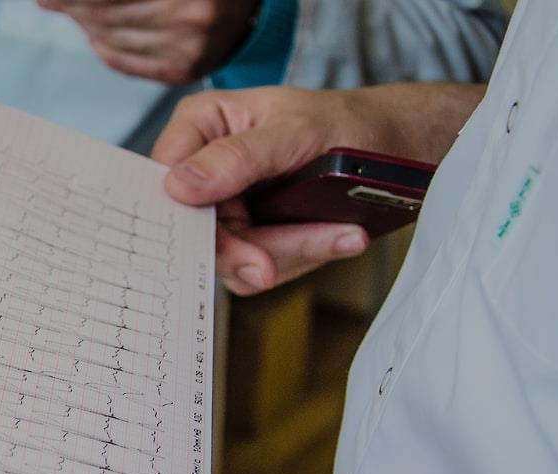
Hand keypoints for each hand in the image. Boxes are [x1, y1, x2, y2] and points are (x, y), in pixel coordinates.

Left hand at [37, 0, 259, 83]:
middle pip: (104, 13)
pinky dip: (104, 47)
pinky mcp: (182, 72)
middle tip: (52, 0)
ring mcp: (189, 47)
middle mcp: (191, 14)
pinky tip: (100, 33)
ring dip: (85, 23)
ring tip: (81, 11)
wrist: (245, 5)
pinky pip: (122, 62)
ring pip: (109, 38)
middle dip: (73, 5)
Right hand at [153, 84, 482, 293]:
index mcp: (199, 126)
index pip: (166, 184)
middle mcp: (202, 167)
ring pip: (231, 258)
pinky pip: (258, 268)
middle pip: (200, 231)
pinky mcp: (248, 236)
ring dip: (291, 253)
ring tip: (345, 235)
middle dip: (256, 247)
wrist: (391, 145)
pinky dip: (302, 257)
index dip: (191, 220)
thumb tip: (179, 187)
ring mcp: (224, 207)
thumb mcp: (296, 130)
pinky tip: (338, 237)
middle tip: (300, 256)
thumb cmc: (345, 121)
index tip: (235, 245)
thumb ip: (238, 157)